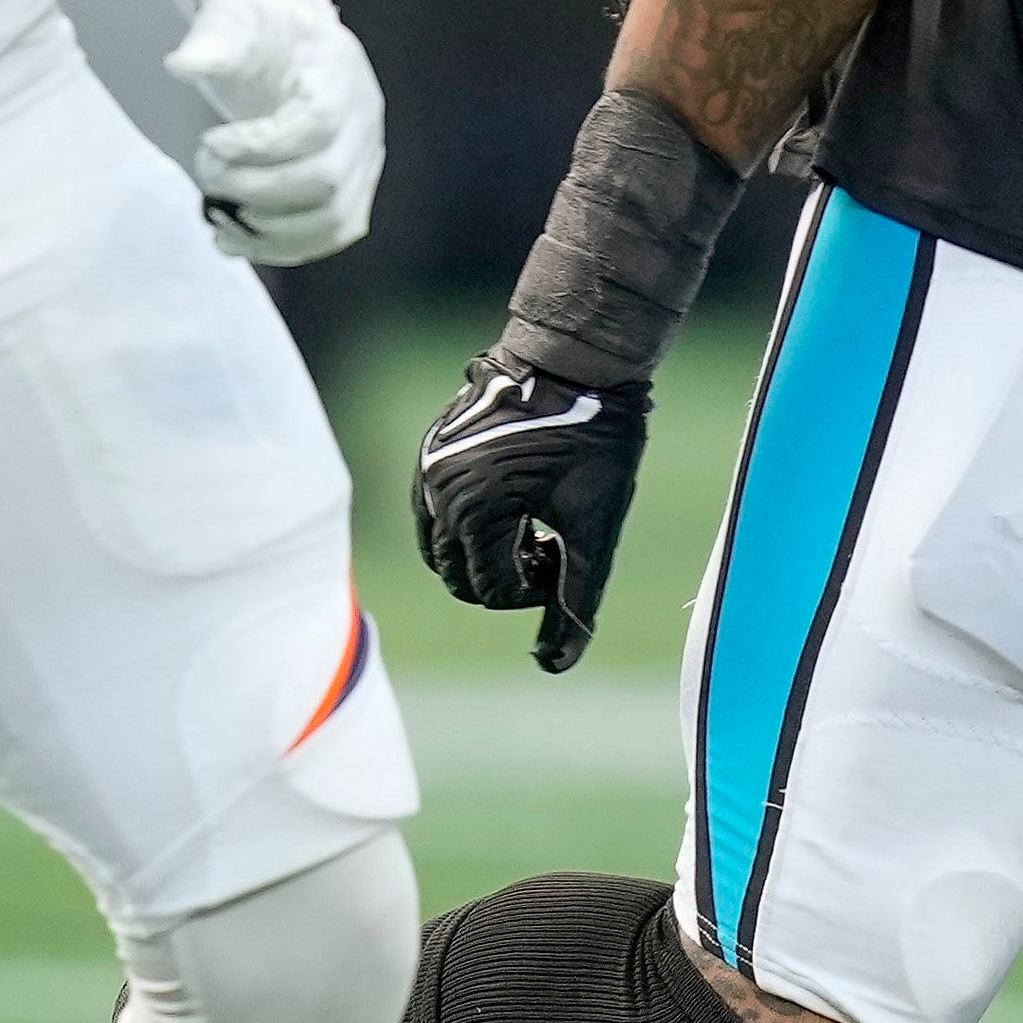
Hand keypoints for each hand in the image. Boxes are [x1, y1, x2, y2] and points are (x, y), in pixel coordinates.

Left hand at [167, 0, 379, 263]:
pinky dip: (284, 246)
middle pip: (326, 178)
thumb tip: (181, 64)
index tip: (210, 141)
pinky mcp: (353, 185)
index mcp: (339, 70)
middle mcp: (363, 117)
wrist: (281, 34)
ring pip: (334, 217)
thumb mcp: (230, 18)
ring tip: (218, 218)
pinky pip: (331, 231)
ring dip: (271, 230)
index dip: (262, 144)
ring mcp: (365, 156)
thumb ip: (211, 41)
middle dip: (256, 188)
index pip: (317, 124)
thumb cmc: (256, 27)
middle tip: (206, 174)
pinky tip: (237, 239)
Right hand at [413, 353, 643, 672]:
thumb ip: (576, 598)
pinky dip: (464, 529)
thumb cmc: (594, 438)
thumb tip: (559, 663)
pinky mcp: (430, 454)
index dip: (534, 590)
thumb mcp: (594, 524)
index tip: (563, 554)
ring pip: (439, 549)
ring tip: (529, 527)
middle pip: (457, 577)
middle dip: (504, 577)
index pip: (491, 591)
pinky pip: (432, 514)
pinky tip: (509, 508)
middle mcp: (439, 492)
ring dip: (481, 556)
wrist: (576, 359)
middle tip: (547, 547)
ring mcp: (428, 470)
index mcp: (476, 510)